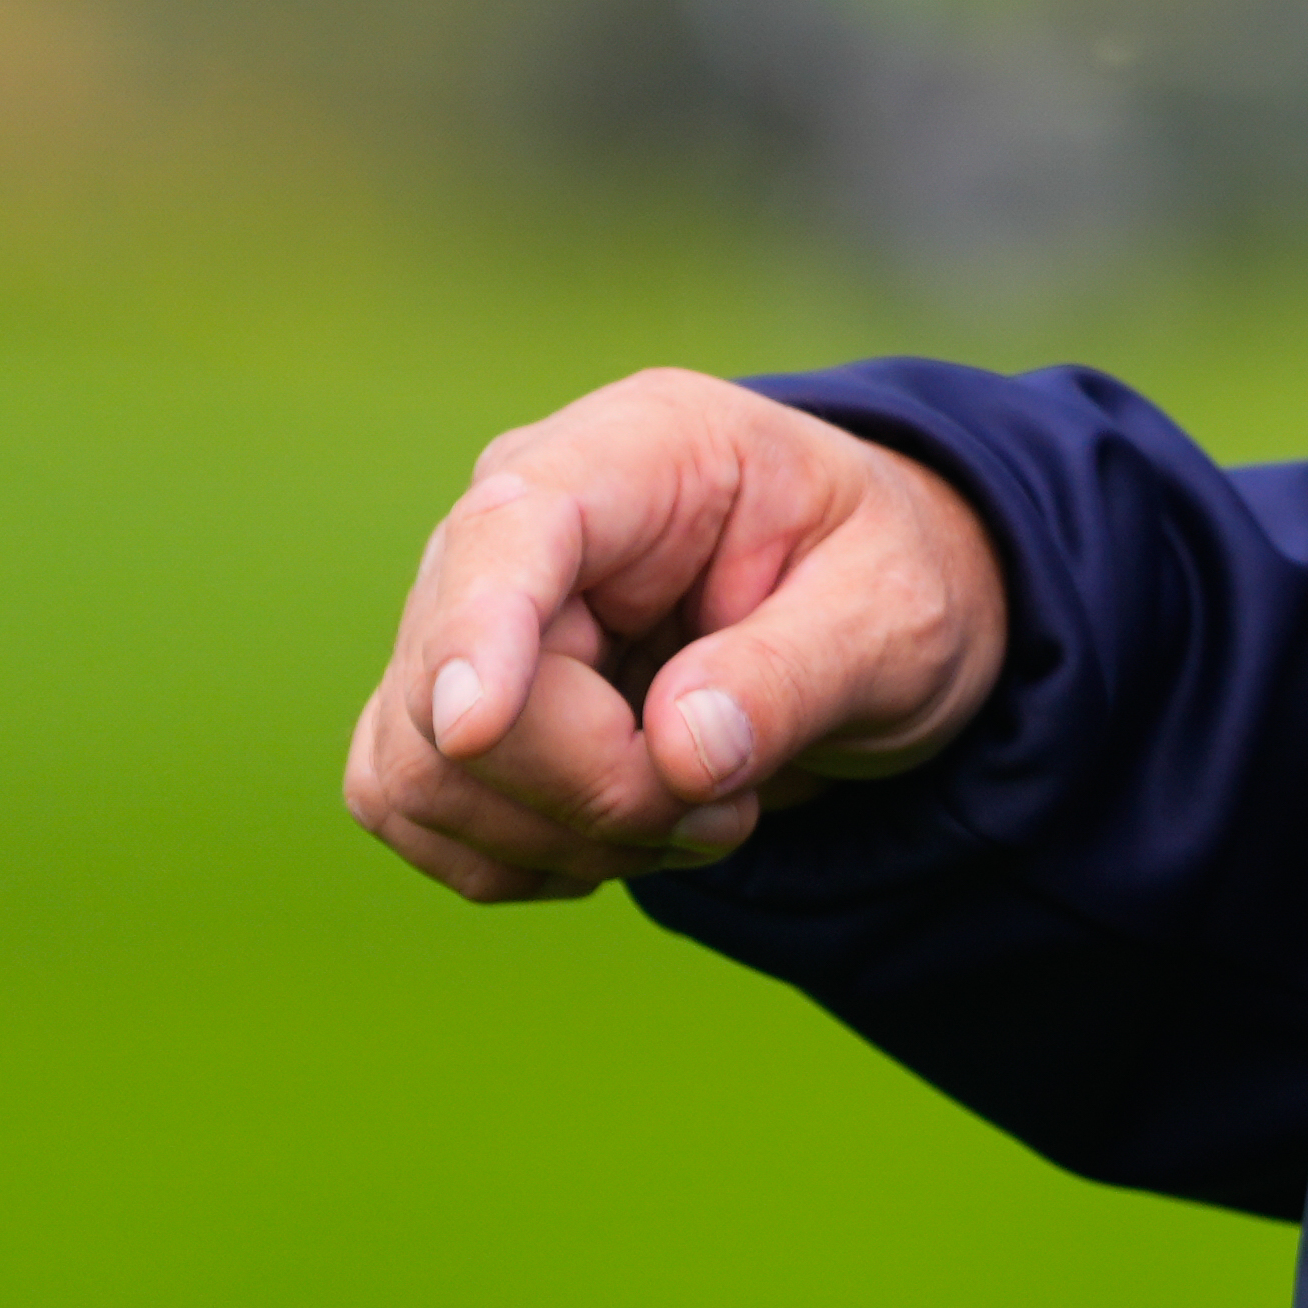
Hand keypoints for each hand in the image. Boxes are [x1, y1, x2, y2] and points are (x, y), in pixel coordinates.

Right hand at [343, 368, 1010, 904]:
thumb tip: (680, 752)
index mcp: (643, 449)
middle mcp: (525, 518)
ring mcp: (467, 610)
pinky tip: (627, 833)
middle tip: (729, 813)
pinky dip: (523, 857)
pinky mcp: (442, 704)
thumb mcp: (892, 615)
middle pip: (456, 687)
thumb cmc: (882, 581)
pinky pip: (415, 811)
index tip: (479, 728)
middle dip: (596, 788)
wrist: (865, 614)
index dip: (479, 629)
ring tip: (701, 815)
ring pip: (420, 770)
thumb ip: (795, 674)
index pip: (513, 525)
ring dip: (566, 837)